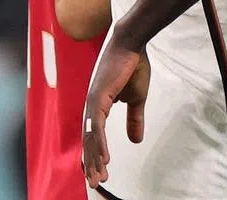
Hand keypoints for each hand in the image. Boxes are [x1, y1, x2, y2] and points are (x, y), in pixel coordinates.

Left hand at [82, 36, 149, 187]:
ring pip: (92, 137)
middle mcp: (91, 106)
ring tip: (99, 177)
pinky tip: (104, 158)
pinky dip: (100, 144)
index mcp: (99, 105)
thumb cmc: (133, 66)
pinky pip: (98, 126)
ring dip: (95, 159)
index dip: (95, 155)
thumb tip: (135, 140)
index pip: (94, 135)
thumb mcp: (136, 98)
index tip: (98, 172)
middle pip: (89, 140)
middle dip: (92, 163)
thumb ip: (134, 119)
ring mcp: (93, 102)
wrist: (132, 44)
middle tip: (96, 183)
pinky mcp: (98, 97)